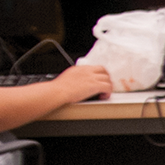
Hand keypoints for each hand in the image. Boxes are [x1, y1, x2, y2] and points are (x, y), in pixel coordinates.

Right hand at [0, 61, 116, 132]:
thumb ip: (72, 79)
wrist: (56, 92)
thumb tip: (70, 86)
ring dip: (107, 87)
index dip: (100, 74)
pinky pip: (108, 86)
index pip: (94, 67)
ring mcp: (90, 77)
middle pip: (104, 70)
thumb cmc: (56, 89)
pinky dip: (108, 92)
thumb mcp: (65, 79)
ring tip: (103, 93)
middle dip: (106, 78)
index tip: (100, 79)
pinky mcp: (94, 85)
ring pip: (107, 79)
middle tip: (105, 86)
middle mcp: (86, 71)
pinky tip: (103, 96)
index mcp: (79, 69)